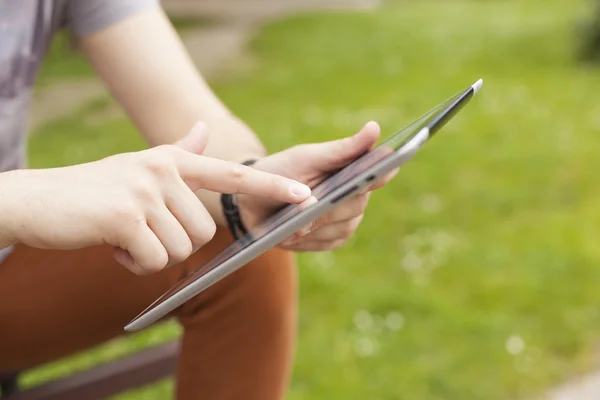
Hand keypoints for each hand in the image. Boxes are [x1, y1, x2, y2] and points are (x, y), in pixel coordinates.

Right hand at [3, 122, 310, 273]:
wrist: (41, 201)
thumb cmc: (97, 189)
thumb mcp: (141, 165)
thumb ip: (178, 152)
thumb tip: (202, 129)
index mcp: (174, 161)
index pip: (234, 175)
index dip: (272, 189)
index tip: (307, 198)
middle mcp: (165, 170)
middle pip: (202, 232)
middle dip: (172, 243)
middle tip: (140, 230)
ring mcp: (145, 190)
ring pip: (179, 249)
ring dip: (151, 255)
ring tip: (124, 234)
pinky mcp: (124, 215)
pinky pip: (153, 261)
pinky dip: (134, 265)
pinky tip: (113, 245)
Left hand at [237, 121, 397, 251]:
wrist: (256, 199)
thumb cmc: (285, 170)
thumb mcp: (308, 156)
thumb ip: (342, 149)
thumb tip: (374, 128)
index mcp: (356, 172)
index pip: (377, 175)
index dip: (379, 175)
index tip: (379, 173)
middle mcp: (357, 199)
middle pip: (355, 206)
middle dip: (330, 207)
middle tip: (308, 207)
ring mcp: (346, 222)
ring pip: (341, 228)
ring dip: (315, 226)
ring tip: (291, 224)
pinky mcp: (331, 240)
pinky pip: (324, 243)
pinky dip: (306, 239)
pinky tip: (289, 234)